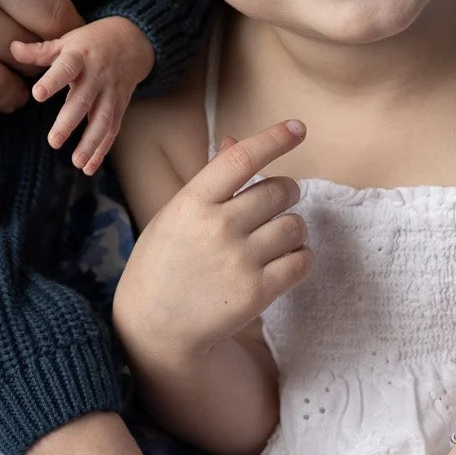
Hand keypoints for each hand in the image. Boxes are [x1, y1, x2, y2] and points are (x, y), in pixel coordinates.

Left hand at [11, 16, 154, 173]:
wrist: (133, 40)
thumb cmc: (92, 42)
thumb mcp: (68, 40)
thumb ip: (40, 51)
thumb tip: (12, 49)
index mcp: (80, 57)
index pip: (66, 67)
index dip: (53, 80)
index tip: (38, 94)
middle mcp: (97, 76)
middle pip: (83, 100)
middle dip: (69, 122)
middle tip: (53, 141)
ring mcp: (110, 93)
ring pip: (102, 120)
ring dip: (90, 143)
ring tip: (76, 162)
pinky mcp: (119, 107)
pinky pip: (112, 130)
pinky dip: (102, 150)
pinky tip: (88, 167)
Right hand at [115, 119, 311, 361]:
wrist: (153, 326)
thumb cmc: (163, 261)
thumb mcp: (175, 214)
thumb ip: (209, 179)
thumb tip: (236, 140)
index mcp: (192, 201)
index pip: (241, 159)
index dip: (274, 139)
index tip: (298, 128)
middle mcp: (217, 227)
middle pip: (278, 191)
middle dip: (286, 192)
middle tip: (276, 203)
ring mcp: (238, 261)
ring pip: (295, 226)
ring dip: (293, 228)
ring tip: (276, 238)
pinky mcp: (256, 293)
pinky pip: (301, 261)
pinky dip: (301, 257)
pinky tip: (285, 261)